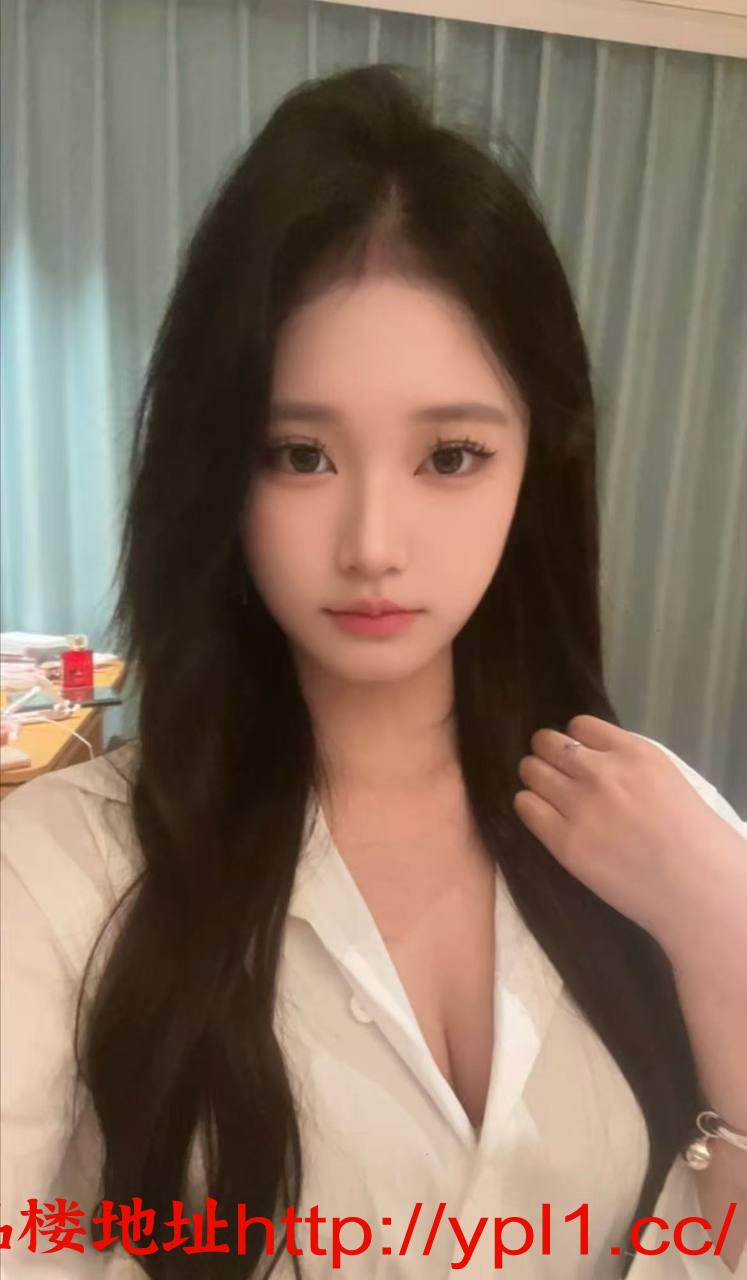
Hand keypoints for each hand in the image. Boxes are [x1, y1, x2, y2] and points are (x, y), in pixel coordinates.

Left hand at [512, 714, 742, 959]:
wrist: (697, 889)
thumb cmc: (692, 839)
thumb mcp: (666, 779)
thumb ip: (628, 764)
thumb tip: (592, 758)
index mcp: (634, 752)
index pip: (580, 725)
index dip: (574, 740)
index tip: (577, 755)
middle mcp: (601, 772)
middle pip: (548, 743)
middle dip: (546, 754)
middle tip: (551, 771)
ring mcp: (579, 805)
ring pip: (531, 770)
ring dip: (534, 777)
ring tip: (543, 792)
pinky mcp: (563, 840)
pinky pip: (525, 806)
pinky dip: (528, 805)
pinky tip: (540, 814)